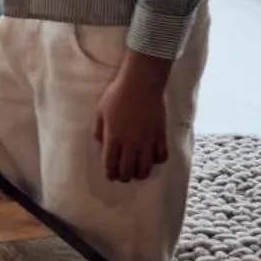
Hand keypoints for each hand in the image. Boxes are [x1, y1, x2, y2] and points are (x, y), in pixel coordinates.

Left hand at [93, 63, 169, 182]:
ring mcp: (147, 141)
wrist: (141, 83)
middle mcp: (130, 144)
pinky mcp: (161, 136)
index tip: (111, 176)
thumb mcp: (100, 112)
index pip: (110, 165)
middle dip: (124, 177)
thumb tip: (102, 145)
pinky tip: (153, 158)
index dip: (110, 174)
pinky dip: (157, 162)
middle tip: (124, 175)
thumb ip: (99, 131)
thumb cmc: (117, 95)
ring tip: (138, 171)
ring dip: (140, 173)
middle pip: (127, 171)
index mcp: (113, 138)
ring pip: (145, 168)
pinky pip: (161, 157)